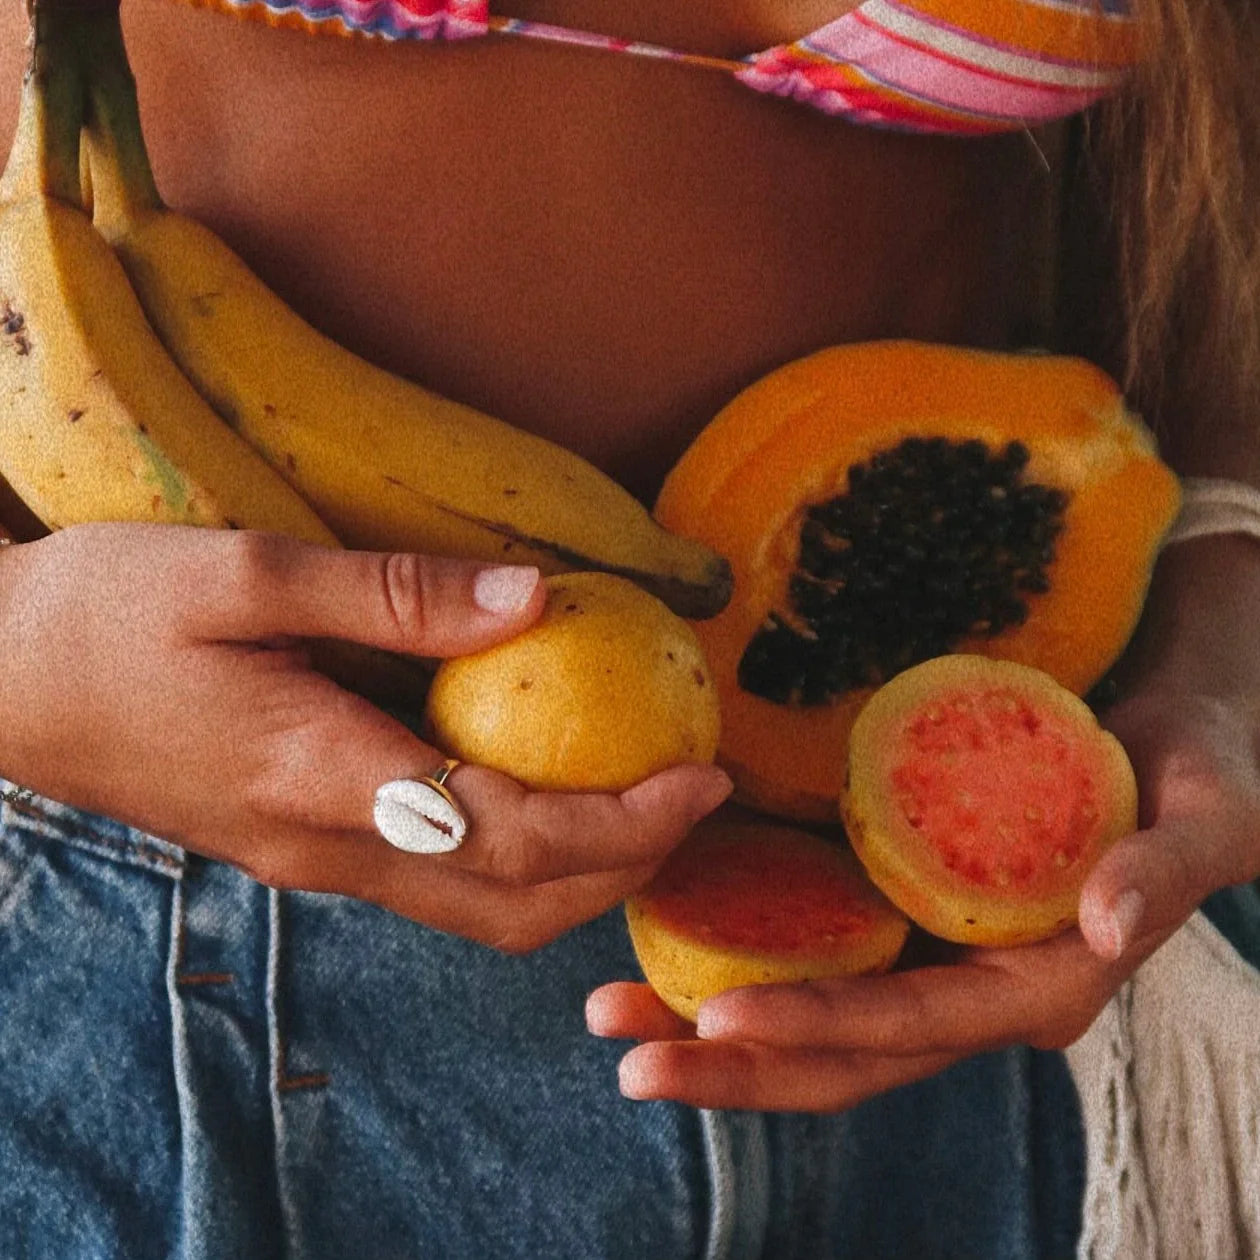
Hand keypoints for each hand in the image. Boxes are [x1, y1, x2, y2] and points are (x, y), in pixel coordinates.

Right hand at [0, 523, 731, 950]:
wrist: (3, 680)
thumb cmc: (109, 615)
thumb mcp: (250, 574)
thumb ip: (399, 596)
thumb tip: (533, 603)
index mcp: (327, 781)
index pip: (518, 838)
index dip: (629, 820)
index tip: (704, 775)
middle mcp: (332, 848)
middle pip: (518, 907)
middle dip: (628, 867)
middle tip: (695, 793)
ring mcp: (316, 861)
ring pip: (483, 910)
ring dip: (581, 872)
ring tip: (643, 796)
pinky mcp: (304, 845)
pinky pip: (443, 877)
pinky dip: (521, 853)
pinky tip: (545, 783)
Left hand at [586, 538, 1259, 1109]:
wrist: (1170, 728)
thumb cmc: (1200, 768)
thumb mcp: (1209, 809)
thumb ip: (1165, 868)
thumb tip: (1110, 926)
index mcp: (1036, 986)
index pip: (915, 1026)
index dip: (822, 1030)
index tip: (720, 1022)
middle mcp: (967, 985)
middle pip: (842, 1052)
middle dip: (735, 1066)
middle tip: (627, 1058)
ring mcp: (923, 949)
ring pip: (809, 1011)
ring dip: (709, 1023)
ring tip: (609, 1014)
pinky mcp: (893, 901)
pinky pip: (806, 941)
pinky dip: (733, 948)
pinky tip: (656, 932)